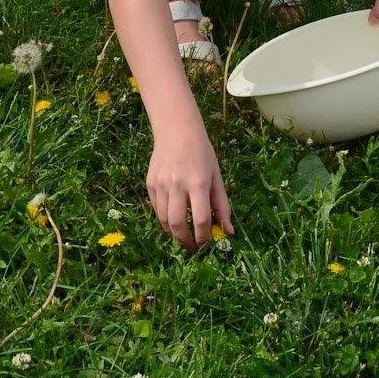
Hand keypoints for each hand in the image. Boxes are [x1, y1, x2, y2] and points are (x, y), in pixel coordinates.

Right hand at [147, 118, 232, 251]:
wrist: (177, 130)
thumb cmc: (202, 153)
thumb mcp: (217, 176)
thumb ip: (222, 205)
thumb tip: (229, 231)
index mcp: (198, 182)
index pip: (200, 219)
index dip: (204, 236)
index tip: (206, 244)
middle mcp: (177, 185)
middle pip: (177, 224)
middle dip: (185, 241)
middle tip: (192, 247)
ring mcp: (161, 184)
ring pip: (163, 219)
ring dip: (173, 233)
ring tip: (183, 235)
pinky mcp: (150, 183)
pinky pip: (156, 209)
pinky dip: (164, 219)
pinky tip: (173, 219)